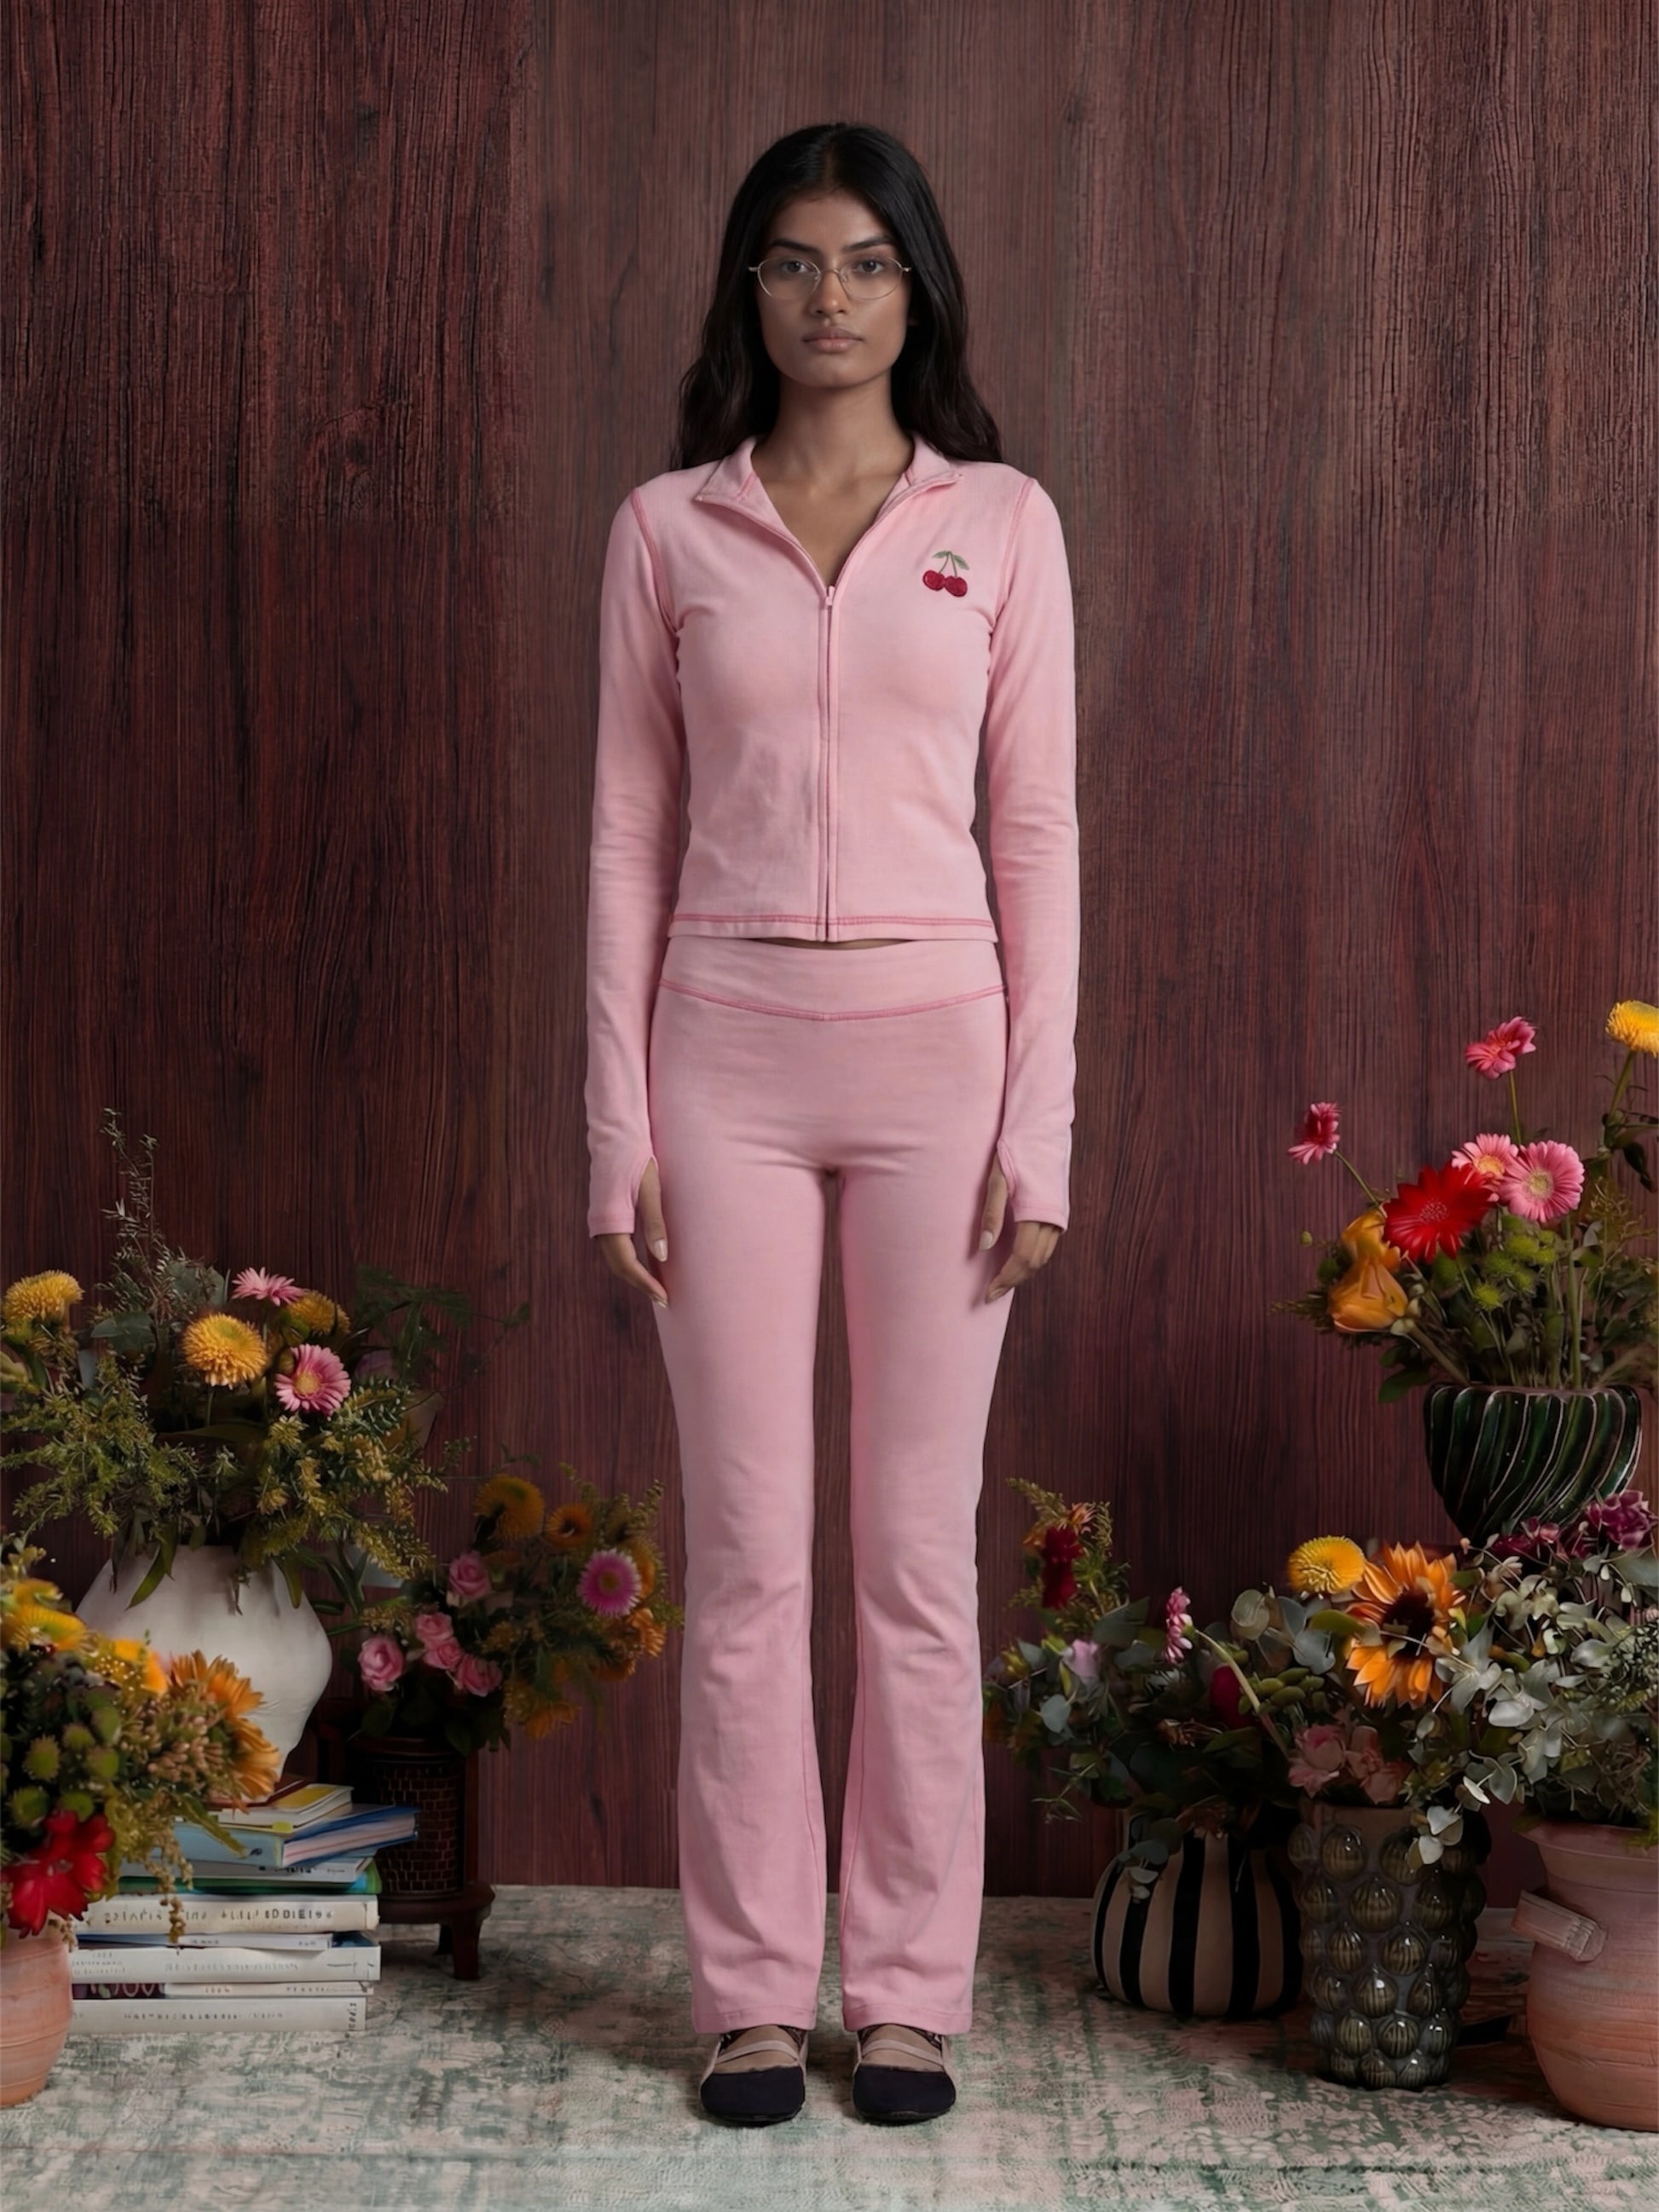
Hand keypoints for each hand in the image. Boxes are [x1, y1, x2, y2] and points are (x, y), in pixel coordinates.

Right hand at [595, 1157, 668, 1306]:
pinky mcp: (606, 1217)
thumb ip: (655, 1223)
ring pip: (616, 1259)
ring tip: (658, 1287)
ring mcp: (601, 1222)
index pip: (627, 1264)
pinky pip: (616, 1247)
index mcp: (611, 1221)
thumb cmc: (636, 1160)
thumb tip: (662, 1256)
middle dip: (641, 1284)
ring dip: (635, 1274)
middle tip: (665, 1299)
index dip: (645, 1283)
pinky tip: (647, 1264)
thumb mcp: (650, 1190)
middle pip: (619, 1266)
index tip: (664, 1297)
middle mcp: (601, 1226)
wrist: (615, 1138)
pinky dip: (631, 1260)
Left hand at [979, 1154, 1061, 1300]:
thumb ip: (991, 1214)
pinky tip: (1017, 1261)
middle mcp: (1053, 1219)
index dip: (1005, 1279)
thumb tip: (983, 1247)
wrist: (1043, 1131)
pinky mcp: (1060, 1213)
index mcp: (1036, 1212)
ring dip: (1023, 1272)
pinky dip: (1032, 1259)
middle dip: (1012, 1281)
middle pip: (1034, 1263)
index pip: (1021, 1258)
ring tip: (1002, 1282)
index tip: (988, 1293)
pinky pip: (1047, 1246)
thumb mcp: (997, 1179)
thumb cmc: (1016, 1152)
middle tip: (990, 1294)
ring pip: (1043, 1257)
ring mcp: (1059, 1217)